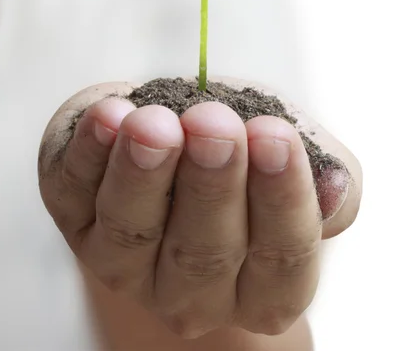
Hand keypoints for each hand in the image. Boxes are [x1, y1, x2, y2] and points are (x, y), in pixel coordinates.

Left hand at [38, 80, 361, 338]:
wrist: (194, 146)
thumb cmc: (256, 159)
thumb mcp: (302, 164)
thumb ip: (331, 182)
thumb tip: (332, 187)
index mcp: (264, 288)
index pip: (282, 257)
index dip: (280, 198)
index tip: (274, 135)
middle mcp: (195, 294)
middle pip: (204, 253)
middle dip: (210, 184)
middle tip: (214, 124)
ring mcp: (129, 269)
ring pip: (132, 235)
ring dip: (143, 174)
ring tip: (154, 123)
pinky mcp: (78, 224)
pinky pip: (75, 195)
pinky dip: (88, 154)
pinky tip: (109, 114)